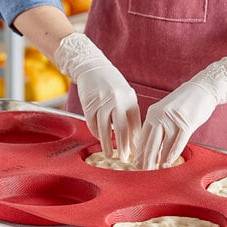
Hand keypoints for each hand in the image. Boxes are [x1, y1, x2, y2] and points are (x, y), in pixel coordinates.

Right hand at [54, 33, 140, 159]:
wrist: (93, 67)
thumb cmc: (112, 84)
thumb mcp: (125, 95)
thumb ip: (129, 113)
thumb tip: (134, 138)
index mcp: (130, 99)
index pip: (135, 124)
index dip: (136, 140)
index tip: (137, 153)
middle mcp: (118, 101)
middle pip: (122, 129)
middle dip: (124, 146)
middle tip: (125, 159)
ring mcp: (102, 102)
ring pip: (104, 129)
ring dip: (107, 144)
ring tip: (110, 154)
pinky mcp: (89, 104)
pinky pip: (92, 123)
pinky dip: (95, 132)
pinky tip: (98, 138)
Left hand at [134, 57, 226, 169]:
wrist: (202, 88)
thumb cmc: (185, 103)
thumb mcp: (165, 111)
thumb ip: (158, 126)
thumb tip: (152, 146)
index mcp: (152, 113)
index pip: (142, 137)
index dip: (139, 153)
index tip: (136, 164)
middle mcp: (159, 116)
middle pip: (150, 143)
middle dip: (145, 160)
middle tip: (141, 172)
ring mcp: (172, 119)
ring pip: (163, 144)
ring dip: (158, 159)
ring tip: (154, 171)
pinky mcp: (186, 123)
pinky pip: (178, 142)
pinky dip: (172, 154)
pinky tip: (168, 162)